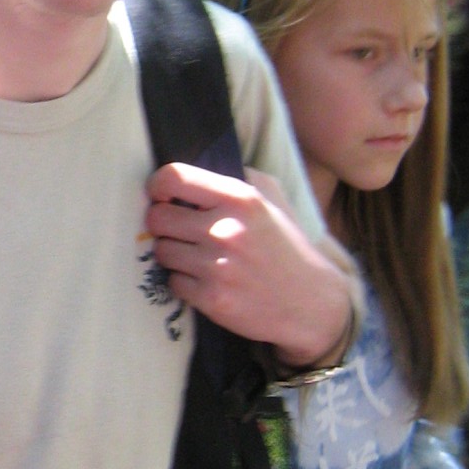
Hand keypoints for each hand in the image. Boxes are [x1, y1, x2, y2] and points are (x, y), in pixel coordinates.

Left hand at [145, 164, 353, 365]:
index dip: (158, 186)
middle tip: (178, 231)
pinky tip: (205, 280)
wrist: (311, 303)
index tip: (162, 197)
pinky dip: (184, 282)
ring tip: (196, 257)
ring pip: (162, 251)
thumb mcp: (273, 200)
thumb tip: (200, 164)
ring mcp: (218, 266)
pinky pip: (173, 282)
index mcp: (240, 199)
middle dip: (162, 224)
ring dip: (173, 254)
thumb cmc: (287, 247)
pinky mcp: (212, 299)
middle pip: (157, 218)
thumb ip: (240, 177)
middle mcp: (226, 230)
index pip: (174, 178)